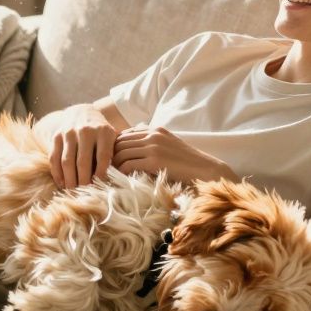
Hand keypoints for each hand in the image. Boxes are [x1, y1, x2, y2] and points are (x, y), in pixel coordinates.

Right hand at [48, 106, 117, 188]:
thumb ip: (113, 155)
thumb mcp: (112, 138)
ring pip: (67, 162)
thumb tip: (114, 181)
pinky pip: (54, 158)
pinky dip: (57, 173)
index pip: (103, 157)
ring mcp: (69, 133)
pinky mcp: (56, 136)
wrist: (82, 112)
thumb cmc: (101, 132)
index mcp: (103, 132)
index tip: (101, 188)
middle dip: (83, 182)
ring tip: (72, 192)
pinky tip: (62, 183)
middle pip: (83, 162)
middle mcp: (85, 131)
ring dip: (69, 180)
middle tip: (85, 196)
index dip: (102, 175)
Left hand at [112, 127, 237, 184]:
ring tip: (110, 176)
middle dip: (110, 156)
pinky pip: (128, 165)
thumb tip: (133, 147)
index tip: (112, 159)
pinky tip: (120, 180)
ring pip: (121, 153)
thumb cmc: (187, 163)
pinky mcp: (154, 160)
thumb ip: (153, 142)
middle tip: (105, 169)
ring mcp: (153, 147)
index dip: (115, 147)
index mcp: (156, 129)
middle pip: (120, 143)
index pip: (125, 134)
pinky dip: (121, 173)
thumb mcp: (169, 146)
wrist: (205, 170)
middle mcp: (153, 135)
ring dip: (113, 165)